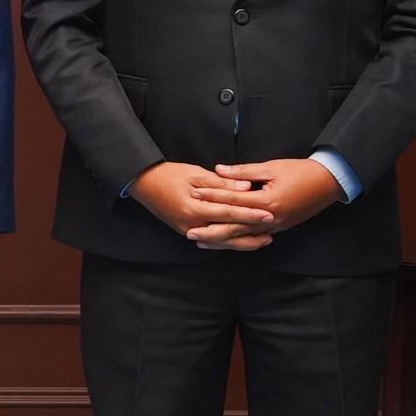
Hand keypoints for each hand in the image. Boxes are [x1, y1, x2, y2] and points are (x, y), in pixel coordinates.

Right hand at [130, 161, 277, 250]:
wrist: (143, 183)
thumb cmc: (168, 174)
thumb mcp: (196, 174)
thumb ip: (222, 184)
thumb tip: (246, 188)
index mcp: (194, 209)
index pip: (229, 213)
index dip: (250, 214)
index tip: (269, 214)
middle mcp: (191, 225)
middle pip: (227, 234)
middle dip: (251, 233)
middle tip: (272, 231)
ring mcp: (188, 231)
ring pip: (220, 241)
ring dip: (242, 242)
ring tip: (262, 240)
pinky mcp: (186, 231)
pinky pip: (211, 240)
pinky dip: (227, 241)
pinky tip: (240, 240)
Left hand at [191, 157, 345, 241]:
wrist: (329, 183)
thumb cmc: (300, 171)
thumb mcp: (271, 168)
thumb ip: (243, 172)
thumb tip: (219, 170)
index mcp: (267, 202)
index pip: (233, 201)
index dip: (212, 198)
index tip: (194, 195)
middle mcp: (270, 218)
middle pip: (235, 227)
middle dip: (211, 231)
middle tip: (190, 233)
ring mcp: (275, 226)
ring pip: (244, 236)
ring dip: (222, 240)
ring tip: (202, 243)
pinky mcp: (279, 227)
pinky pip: (255, 237)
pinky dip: (239, 240)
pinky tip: (227, 242)